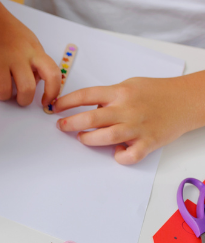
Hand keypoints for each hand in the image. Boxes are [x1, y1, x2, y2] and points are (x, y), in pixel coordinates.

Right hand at [0, 0, 60, 108]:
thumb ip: (36, 61)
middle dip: (24, 100)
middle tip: (19, 98)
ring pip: (5, 92)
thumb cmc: (7, 30)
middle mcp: (18, 55)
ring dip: (4, 95)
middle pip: (27, 89)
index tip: (46, 100)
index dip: (52, 92)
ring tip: (1, 88)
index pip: (53, 74)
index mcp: (34, 50)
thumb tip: (38, 82)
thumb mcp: (29, 42)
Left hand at [52, 74, 204, 164]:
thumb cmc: (156, 92)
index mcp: (121, 92)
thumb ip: (109, 96)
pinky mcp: (149, 142)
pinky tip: (116, 152)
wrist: (187, 100)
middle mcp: (127, 109)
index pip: (86, 95)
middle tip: (62, 126)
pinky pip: (128, 156)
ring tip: (83, 137)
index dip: (66, 102)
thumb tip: (88, 109)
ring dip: (88, 140)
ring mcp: (138, 127)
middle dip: (70, 124)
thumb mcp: (130, 85)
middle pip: (90, 119)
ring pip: (105, 138)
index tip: (54, 108)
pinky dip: (119, 157)